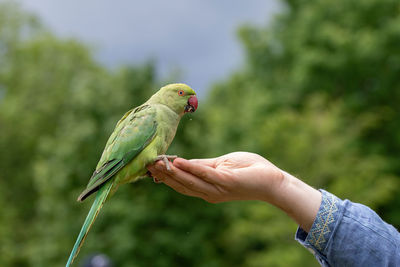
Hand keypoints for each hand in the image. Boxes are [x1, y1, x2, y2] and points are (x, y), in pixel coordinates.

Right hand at [147, 152, 284, 203]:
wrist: (271, 180)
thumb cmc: (248, 170)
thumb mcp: (219, 166)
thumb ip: (201, 166)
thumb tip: (181, 162)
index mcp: (207, 188)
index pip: (181, 183)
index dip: (165, 176)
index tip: (149, 166)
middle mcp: (209, 193)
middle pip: (181, 185)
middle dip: (163, 175)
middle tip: (146, 164)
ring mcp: (218, 189)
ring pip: (190, 182)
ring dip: (172, 172)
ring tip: (156, 162)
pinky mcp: (227, 182)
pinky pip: (206, 175)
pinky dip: (191, 169)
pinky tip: (179, 162)